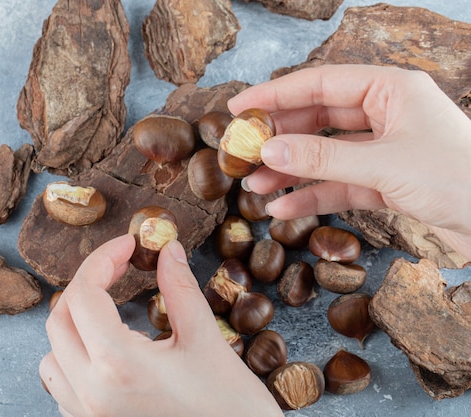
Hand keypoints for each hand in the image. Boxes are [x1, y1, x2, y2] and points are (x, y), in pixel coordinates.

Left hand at [40, 234, 281, 416]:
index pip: (84, 295)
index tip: (128, 245)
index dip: (103, 259)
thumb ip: (180, 288)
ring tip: (110, 308)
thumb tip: (168, 250)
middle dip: (87, 284)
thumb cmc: (230, 408)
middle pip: (59, 320)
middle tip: (121, 266)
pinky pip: (63, 386)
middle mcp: (91, 393)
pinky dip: (74, 357)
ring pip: (51, 355)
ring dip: (73, 323)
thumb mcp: (206, 340)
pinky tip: (107, 348)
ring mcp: (87, 416)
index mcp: (117, 365)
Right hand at [228, 64, 470, 260]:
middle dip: (280, 138)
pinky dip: (312, 197)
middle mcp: (386, 114)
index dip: (276, 94)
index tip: (239, 107)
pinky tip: (283, 208)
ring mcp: (386, 150)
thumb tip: (268, 151)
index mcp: (391, 89)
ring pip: (325, 155)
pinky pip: (340, 185)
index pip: (321, 84)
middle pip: (318, 119)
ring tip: (253, 186)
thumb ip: (322, 159)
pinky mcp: (387, 183)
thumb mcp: (383, 165)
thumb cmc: (459, 179)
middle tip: (242, 151)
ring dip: (290, 171)